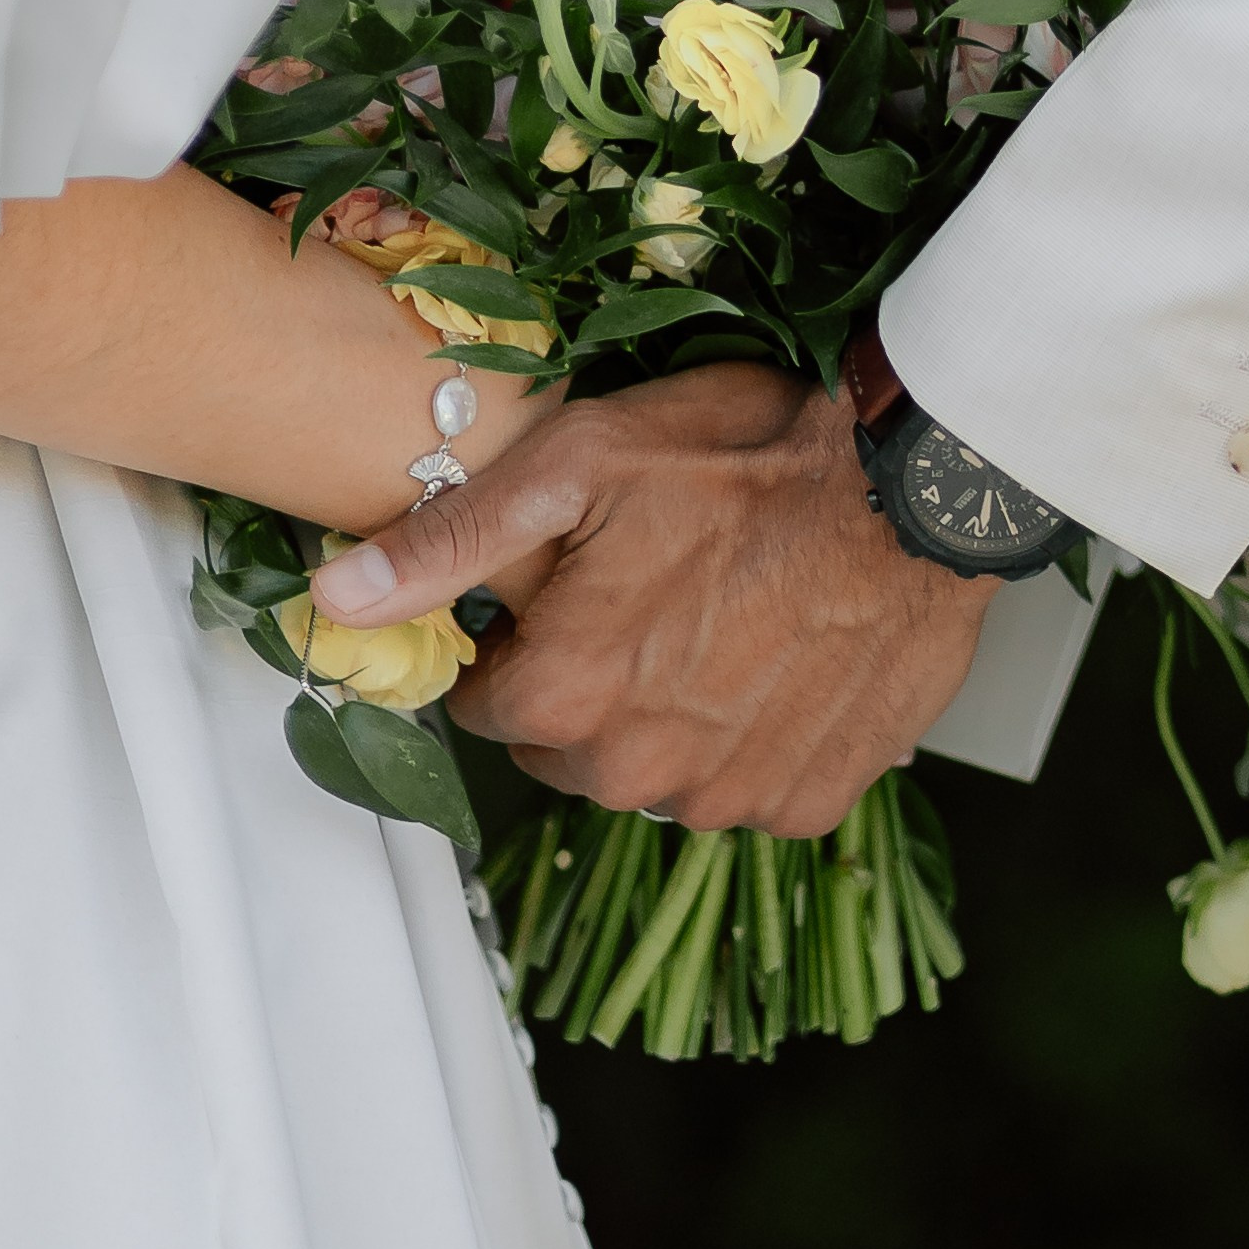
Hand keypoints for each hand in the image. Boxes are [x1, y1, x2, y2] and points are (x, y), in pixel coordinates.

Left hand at [309, 363, 996, 834]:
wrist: (915, 480)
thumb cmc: (749, 452)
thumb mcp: (577, 462)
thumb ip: (449, 542)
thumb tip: (333, 599)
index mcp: (566, 695)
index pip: (489, 700)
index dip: (523, 635)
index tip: (576, 580)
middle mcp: (639, 772)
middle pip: (571, 745)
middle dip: (595, 678)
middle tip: (659, 581)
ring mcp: (732, 794)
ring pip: (660, 770)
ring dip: (677, 710)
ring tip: (728, 608)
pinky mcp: (812, 796)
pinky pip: (750, 784)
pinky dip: (757, 734)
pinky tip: (783, 653)